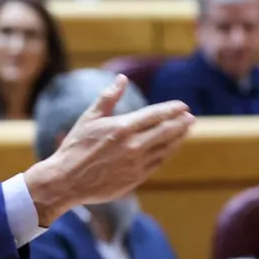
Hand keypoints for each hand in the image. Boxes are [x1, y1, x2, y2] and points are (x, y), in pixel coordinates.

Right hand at [24, 74, 192, 224]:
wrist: (67, 180)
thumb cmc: (75, 147)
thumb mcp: (88, 118)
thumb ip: (108, 98)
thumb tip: (122, 78)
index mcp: (122, 127)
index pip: (156, 115)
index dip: (172, 109)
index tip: (182, 106)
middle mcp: (133, 145)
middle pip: (167, 131)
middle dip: (181, 123)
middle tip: (191, 117)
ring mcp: (137, 163)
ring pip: (166, 148)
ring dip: (178, 138)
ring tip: (185, 130)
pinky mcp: (136, 178)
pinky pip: (158, 163)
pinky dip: (167, 153)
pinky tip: (170, 148)